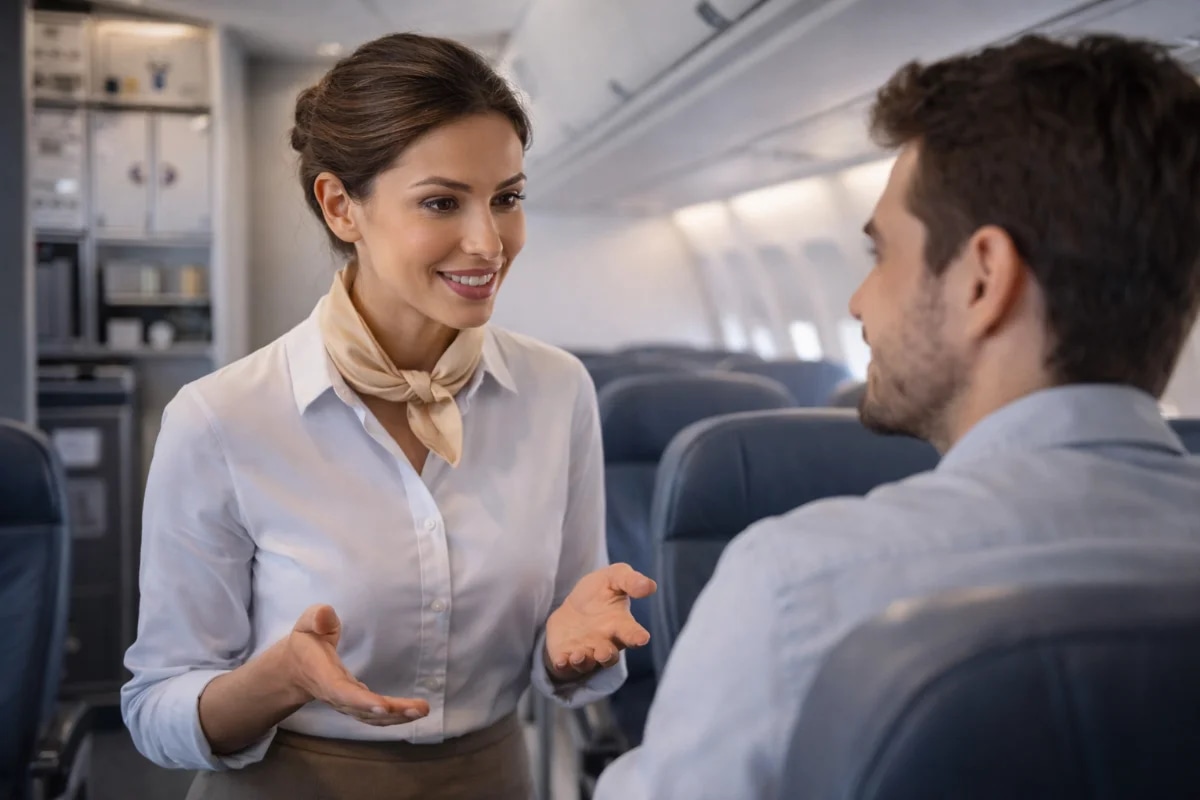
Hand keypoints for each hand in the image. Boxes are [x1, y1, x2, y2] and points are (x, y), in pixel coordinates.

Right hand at [285, 604, 428, 725]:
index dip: (362, 701)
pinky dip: (393, 717)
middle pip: (363, 710)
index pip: (342, 692)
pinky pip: (374, 716)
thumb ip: (316, 618)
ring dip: (397, 716)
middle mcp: (336, 695)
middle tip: (419, 709)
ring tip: (422, 710)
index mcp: (323, 675)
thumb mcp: (305, 623)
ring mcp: (346, 703)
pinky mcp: (355, 705)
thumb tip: (325, 616)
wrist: (293, 669)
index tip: (384, 706)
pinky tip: (413, 712)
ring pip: (371, 717)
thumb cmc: (305, 642)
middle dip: (391, 711)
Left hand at [544, 563, 657, 681]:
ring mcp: (586, 652)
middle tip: (602, 653)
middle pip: (609, 655)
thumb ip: (630, 581)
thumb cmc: (600, 592)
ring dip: (583, 661)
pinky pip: (567, 666)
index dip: (637, 636)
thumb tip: (650, 586)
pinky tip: (562, 661)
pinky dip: (564, 665)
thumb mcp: (614, 578)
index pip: (632, 633)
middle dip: (606, 655)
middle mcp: (605, 643)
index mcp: (620, 624)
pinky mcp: (567, 657)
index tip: (642, 639)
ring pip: (587, 663)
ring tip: (578, 655)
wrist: (573, 606)